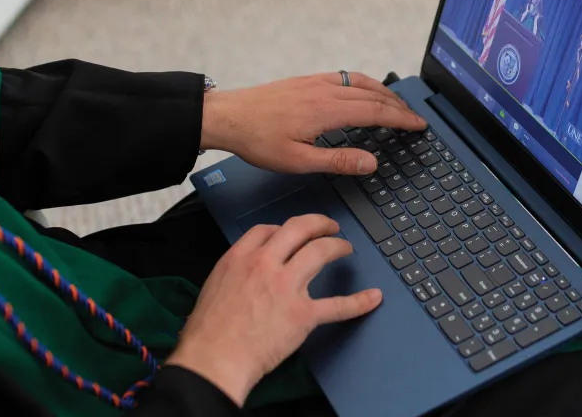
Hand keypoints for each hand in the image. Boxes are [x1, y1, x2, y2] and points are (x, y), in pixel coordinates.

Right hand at [166, 215, 381, 405]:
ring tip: (345, 248)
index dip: (284, 228)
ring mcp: (287, 287)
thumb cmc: (209, 331)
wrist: (214, 358)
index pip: (268, 229)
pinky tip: (372, 297)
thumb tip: (247, 270)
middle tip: (330, 227)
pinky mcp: (303, 314)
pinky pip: (338, 305)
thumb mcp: (214, 285)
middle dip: (319, 224)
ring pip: (320, 252)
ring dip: (337, 246)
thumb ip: (235, 271)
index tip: (291, 234)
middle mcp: (265, 265)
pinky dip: (359, 302)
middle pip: (299, 229)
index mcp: (241, 258)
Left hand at [200, 72, 426, 174]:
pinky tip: (363, 91)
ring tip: (396, 104)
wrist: (227, 117)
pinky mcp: (305, 80)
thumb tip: (371, 162)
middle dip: (398, 105)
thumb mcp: (298, 161)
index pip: (376, 112)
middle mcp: (324, 91)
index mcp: (326, 110)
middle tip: (415, 117)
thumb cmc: (257, 140)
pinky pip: (344, 77)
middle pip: (373, 94)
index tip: (419, 125)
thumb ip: (337, 161)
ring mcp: (315, 82)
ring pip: (360, 82)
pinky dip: (363, 83)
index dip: (401, 119)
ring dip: (383, 92)